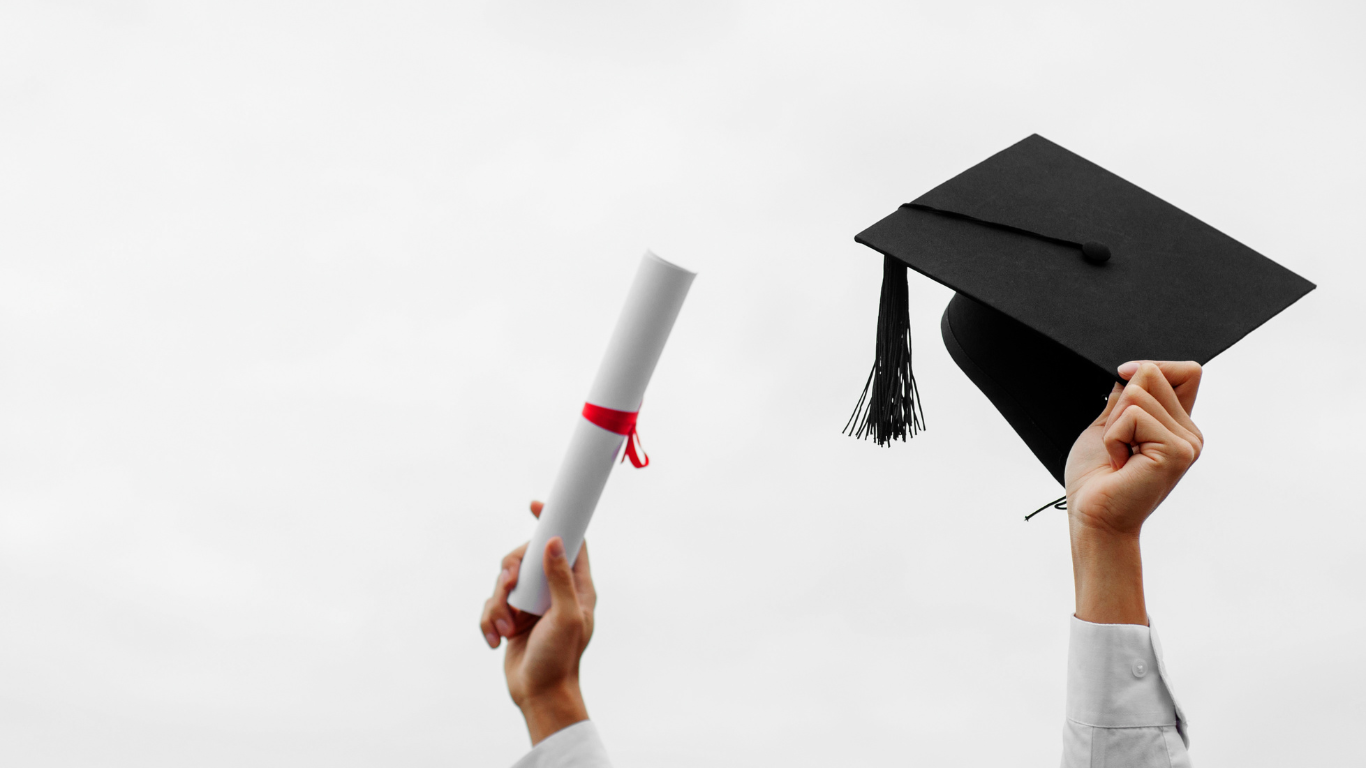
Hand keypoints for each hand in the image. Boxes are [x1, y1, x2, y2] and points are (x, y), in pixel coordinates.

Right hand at [479, 501, 596, 744]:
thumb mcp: (566, 617)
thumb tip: (554, 541)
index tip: (535, 506)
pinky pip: (491, 606)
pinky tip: (496, 640)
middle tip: (508, 585)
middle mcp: (552, 591)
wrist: (540, 695)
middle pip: (525, 557)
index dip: (555, 521)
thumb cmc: (560, 659)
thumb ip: (560, 579)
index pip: (570, 542)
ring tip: (505, 629)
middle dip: (510, 570)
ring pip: (504, 582)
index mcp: (576, 586)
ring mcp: (531, 605)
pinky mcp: (511, 619)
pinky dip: (489, 621)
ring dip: (498, 605)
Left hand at [1063, 361, 1203, 623]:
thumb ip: (1127, 398)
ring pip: (1139, 391)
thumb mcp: (1109, 426)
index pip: (1186, 371)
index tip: (1123, 382)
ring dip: (1113, 423)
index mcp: (1178, 426)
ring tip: (1119, 455)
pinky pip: (1133, 414)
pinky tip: (1120, 463)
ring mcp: (1188, 442)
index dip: (1152, 368)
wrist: (1093, 517)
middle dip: (1120, 402)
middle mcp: (1190, 433)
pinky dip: (1113, 436)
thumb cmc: (1096, 479)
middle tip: (1118, 442)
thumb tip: (1134, 367)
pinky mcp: (1177, 451)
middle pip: (1155, 372)